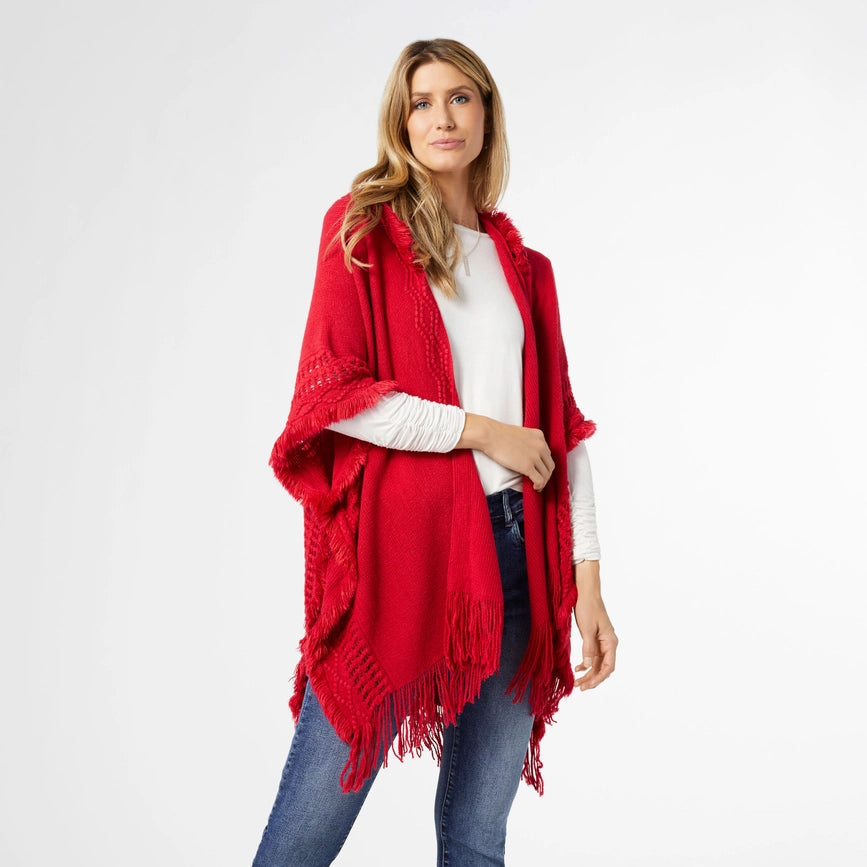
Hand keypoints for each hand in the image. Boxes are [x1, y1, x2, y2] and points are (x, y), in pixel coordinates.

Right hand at [457, 413, 554, 490]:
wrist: (490, 435)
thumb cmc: (499, 434)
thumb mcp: (521, 433)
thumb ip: (529, 442)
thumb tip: (528, 455)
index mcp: (539, 436)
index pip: (548, 454)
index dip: (544, 465)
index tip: (539, 470)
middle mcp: (540, 445)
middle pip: (549, 465)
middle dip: (545, 474)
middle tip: (539, 480)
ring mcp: (535, 456)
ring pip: (546, 474)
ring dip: (543, 482)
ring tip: (536, 485)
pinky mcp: (527, 466)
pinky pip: (539, 480)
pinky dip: (539, 486)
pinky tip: (534, 487)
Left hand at [572, 559, 617, 689]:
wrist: (586, 591)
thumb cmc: (588, 607)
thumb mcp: (587, 629)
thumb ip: (588, 648)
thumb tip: (589, 666)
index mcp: (610, 641)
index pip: (608, 667)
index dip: (598, 678)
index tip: (587, 686)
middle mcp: (609, 643)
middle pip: (603, 667)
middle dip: (592, 679)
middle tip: (580, 688)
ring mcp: (602, 641)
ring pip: (598, 663)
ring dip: (588, 673)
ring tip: (577, 681)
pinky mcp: (595, 638)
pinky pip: (593, 655)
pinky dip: (587, 663)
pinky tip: (578, 668)